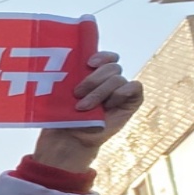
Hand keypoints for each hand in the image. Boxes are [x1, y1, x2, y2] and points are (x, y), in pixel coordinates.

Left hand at [31, 50, 143, 170]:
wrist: (71, 137)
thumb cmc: (65, 114)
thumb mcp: (63, 93)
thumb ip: (70, 78)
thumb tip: (58, 63)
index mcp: (96, 74)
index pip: (107, 57)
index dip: (101, 57)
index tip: (88, 64)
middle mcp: (110, 80)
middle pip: (111, 67)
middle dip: (93, 80)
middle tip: (77, 93)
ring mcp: (122, 90)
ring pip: (117, 79)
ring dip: (100, 92)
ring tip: (84, 107)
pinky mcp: (132, 101)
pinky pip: (135, 86)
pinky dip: (120, 93)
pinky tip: (108, 105)